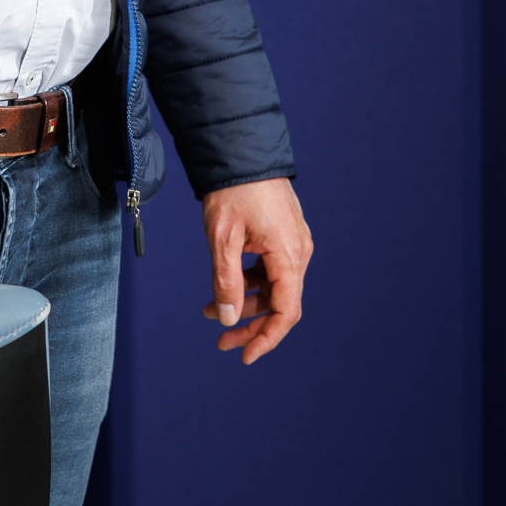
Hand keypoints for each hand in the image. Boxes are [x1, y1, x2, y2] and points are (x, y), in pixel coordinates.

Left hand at [199, 177, 311, 363]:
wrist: (240, 149)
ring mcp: (291, 242)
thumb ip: (226, 280)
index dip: (267, 338)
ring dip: (244, 302)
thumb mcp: (222, 238)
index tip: (246, 356)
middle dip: (250, 325)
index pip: (286, 311)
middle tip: (221, 341)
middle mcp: (297, 251)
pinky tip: (222, 287)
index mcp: (288, 254)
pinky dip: (247, 281)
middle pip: (279, 303)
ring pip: (272, 287)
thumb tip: (228, 318)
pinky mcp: (282, 235)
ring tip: (208, 310)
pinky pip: (269, 269)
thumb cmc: (232, 190)